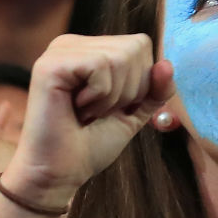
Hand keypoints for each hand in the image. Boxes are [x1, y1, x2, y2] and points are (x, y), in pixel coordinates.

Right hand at [6, 34, 171, 205]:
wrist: (59, 173)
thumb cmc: (89, 145)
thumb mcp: (133, 113)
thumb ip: (155, 89)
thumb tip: (166, 64)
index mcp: (87, 50)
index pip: (140, 45)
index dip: (140, 82)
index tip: (110, 107)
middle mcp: (71, 44)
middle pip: (134, 47)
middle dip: (128, 90)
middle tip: (97, 112)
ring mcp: (58, 52)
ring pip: (120, 57)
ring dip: (112, 96)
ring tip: (86, 112)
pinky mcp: (50, 65)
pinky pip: (101, 65)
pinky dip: (99, 95)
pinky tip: (77, 109)